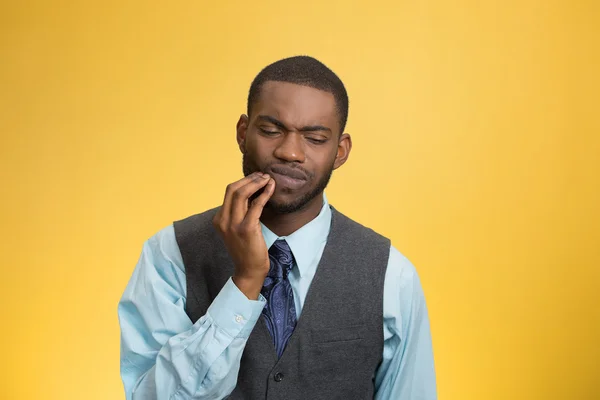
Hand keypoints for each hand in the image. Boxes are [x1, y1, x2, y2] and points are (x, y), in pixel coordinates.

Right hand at [213, 172, 275, 299]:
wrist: (249, 270)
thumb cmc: (246, 249)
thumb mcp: (237, 228)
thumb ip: (240, 212)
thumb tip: (252, 192)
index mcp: (219, 219)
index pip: (229, 192)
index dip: (244, 181)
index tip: (256, 177)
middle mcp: (223, 220)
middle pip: (233, 189)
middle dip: (249, 179)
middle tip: (263, 175)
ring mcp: (233, 224)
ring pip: (242, 193)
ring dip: (257, 183)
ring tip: (268, 179)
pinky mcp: (247, 228)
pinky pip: (256, 205)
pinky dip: (265, 193)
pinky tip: (271, 188)